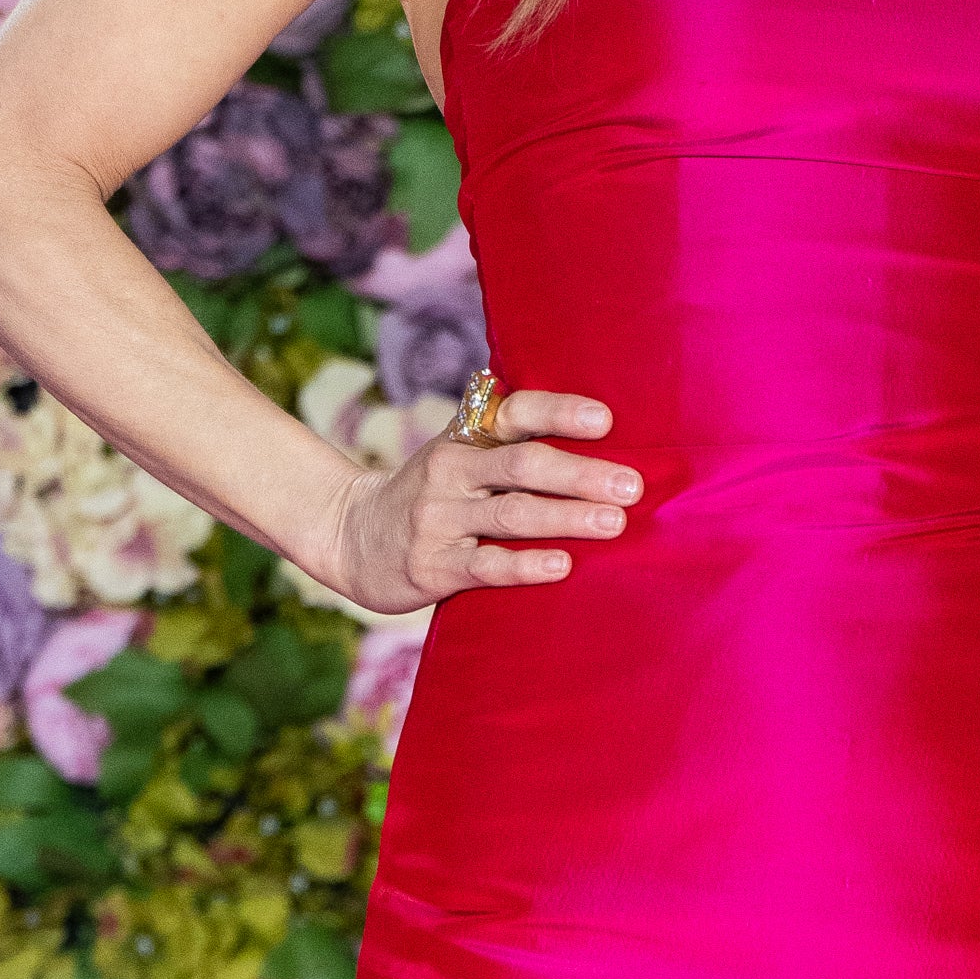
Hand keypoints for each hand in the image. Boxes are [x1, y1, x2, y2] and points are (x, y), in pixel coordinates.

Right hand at [312, 386, 643, 613]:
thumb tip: (604, 438)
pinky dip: (526, 565)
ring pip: (512, 514)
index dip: (560, 413)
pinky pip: (486, 564)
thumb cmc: (432, 493)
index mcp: (466, 436)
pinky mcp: (433, 565)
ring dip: (567, 517)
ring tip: (613, 521)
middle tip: (631, 485)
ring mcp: (439, 518)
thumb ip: (512, 444)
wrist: (348, 534)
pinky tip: (561, 565)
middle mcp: (452, 470)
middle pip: (523, 465)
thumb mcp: (460, 455)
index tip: (605, 422)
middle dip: (581, 474)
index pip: (517, 412)